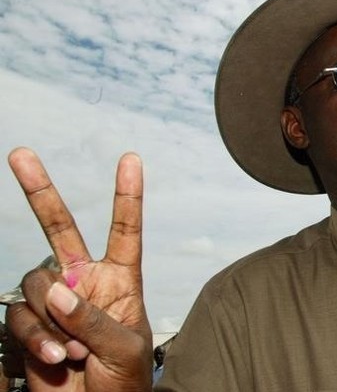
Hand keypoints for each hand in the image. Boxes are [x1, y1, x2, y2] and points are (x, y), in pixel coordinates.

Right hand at [4, 147, 151, 390]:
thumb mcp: (124, 348)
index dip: (127, 196)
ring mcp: (55, 303)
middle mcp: (85, 282)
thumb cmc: (126, 381)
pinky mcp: (31, 327)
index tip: (131, 159)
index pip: (125, 230)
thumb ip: (92, 318)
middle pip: (59, 229)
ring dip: (51, 318)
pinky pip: (20, 317)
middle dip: (39, 192)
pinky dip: (35, 337)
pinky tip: (54, 358)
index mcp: (120, 280)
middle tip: (20, 154)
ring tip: (72, 352)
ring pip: (37, 284)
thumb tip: (59, 292)